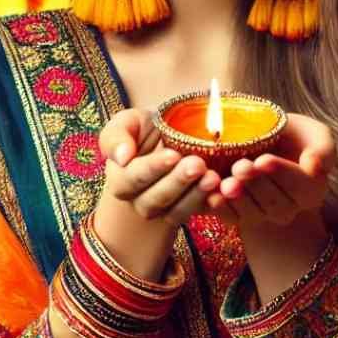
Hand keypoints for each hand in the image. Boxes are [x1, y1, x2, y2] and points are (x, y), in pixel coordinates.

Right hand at [98, 107, 220, 228]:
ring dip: (196, 196)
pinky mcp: (189, 212)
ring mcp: (165, 211)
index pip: (132, 180)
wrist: (171, 138)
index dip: (152, 169)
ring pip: (176, 212)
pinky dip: (211, 204)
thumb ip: (115, 136)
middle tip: (198, 164)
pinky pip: (197, 215)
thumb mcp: (128, 122)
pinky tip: (222, 193)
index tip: (173, 155)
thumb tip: (122, 157)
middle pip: (156, 199)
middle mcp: (140, 202)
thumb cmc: (146, 129)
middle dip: (178, 182)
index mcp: (121, 181)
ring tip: (214, 178)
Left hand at [207, 112, 335, 230]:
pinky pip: (232, 219)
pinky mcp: (239, 217)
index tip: (264, 160)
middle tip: (240, 166)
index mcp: (312, 190)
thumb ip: (323, 148)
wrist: (261, 143)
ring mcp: (263, 216)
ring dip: (239, 199)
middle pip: (276, 203)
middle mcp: (289, 208)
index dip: (282, 174)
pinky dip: (221, 209)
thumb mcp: (313, 133)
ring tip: (226, 183)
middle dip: (256, 185)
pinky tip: (212, 196)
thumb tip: (313, 166)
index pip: (302, 187)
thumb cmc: (290, 137)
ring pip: (253, 214)